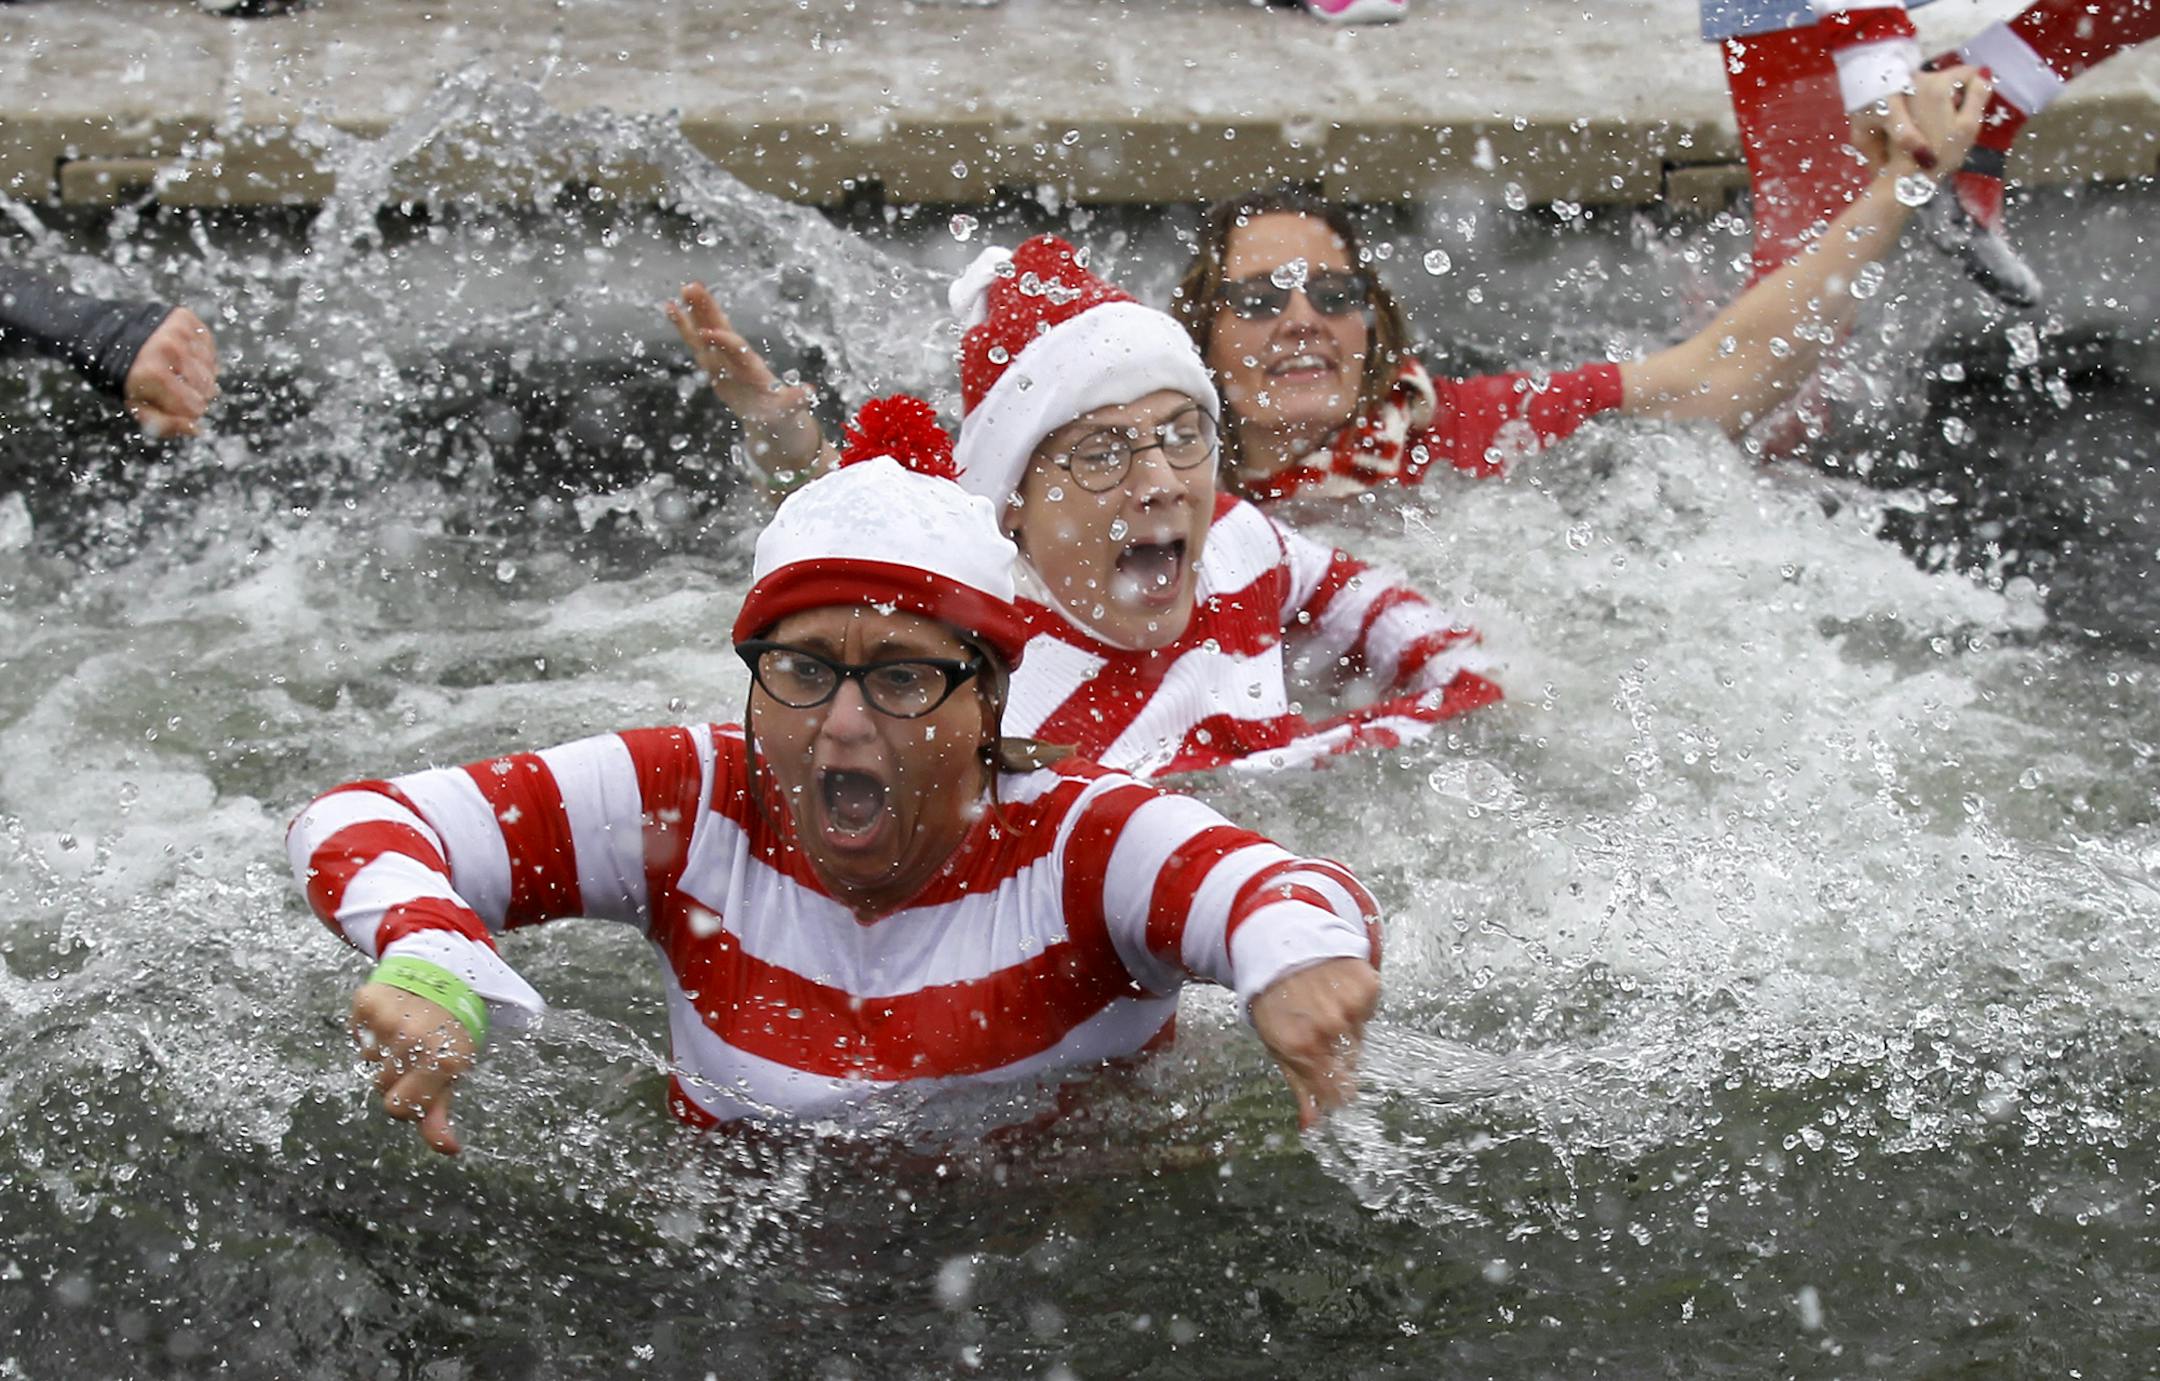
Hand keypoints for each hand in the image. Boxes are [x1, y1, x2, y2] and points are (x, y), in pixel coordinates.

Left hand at [122, 307, 217, 437]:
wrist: (102, 331)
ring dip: (200, 375)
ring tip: (179, 371)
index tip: (174, 405)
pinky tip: (184, 357)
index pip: (196, 408)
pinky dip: (201, 356)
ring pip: (212, 369)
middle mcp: (170, 349)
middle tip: (175, 387)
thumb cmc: (122, 374)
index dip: (187, 412)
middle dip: (195, 394)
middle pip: (208, 389)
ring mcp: (179, 331)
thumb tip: (196, 429)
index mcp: (154, 375)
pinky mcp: (185, 318)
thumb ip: (164, 423)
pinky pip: (210, 347)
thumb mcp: (136, 404)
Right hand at [350, 980, 477, 1155]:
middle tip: (416, 1051)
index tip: (418, 1083)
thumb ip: (441, 1114)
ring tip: (407, 1029)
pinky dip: (369, 1028)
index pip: (398, 1109)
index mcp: (441, 1062)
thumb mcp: (454, 1070)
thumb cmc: (451, 1029)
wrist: (448, 973)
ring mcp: (388, 1019)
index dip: (406, 1099)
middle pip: (381, 1086)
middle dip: (396, 1075)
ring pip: (368, 1060)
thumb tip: (447, 1149)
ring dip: (382, 1050)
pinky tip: (391, 1015)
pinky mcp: (368, 1001)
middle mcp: (414, 1041)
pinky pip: (356, 1032)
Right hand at [664, 282, 813, 426]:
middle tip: (692, 287)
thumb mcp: (789, 411)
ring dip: (695, 312)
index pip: (737, 351)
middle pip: (722, 330)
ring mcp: (723, 359)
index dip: (724, 343)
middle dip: (708, 312)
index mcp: (753, 369)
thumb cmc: (781, 415)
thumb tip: (809, 392)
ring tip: (683, 289)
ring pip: (707, 331)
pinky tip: (670, 306)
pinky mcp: (712, 363)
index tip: (708, 334)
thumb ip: (795, 400)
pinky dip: (683, 326)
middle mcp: (737, 359)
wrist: (774, 418)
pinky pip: (695, 343)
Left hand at [1250, 957, 1378, 1129]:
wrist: (1281, 946)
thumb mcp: (1277, 1044)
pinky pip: (1369, 1011)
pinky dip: (1357, 1006)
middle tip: (1319, 1034)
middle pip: (1352, 1065)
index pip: (1338, 1093)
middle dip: (1338, 1057)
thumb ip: (1300, 1086)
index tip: (1335, 1089)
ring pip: (1361, 1038)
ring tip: (1323, 1008)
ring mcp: (1351, 1005)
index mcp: (1303, 1047)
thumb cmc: (1274, 999)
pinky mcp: (1367, 985)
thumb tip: (1312, 1126)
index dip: (1338, 1093)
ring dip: (1347, 1030)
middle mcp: (1329, 1028)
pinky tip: (1335, 992)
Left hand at [1852, 65, 1989, 182]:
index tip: (1970, 112)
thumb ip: (1979, 94)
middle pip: (1951, 79)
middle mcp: (1918, 80)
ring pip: (1937, 87)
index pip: (1969, 72)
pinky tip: (1929, 128)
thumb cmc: (1941, 154)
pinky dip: (1930, 107)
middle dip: (1958, 96)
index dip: (1976, 90)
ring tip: (1942, 127)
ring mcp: (1904, 91)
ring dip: (1944, 102)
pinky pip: (1923, 97)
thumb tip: (1984, 72)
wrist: (1906, 177)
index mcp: (1937, 83)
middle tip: (1955, 123)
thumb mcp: (1969, 124)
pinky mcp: (1896, 104)